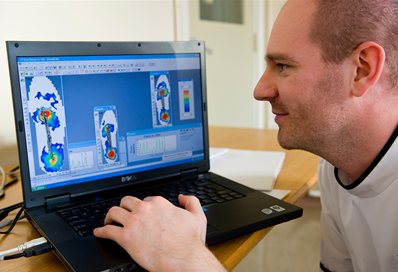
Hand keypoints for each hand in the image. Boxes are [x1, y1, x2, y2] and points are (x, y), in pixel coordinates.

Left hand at [94, 194, 223, 270]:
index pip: (145, 200)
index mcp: (159, 203)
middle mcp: (144, 209)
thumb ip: (191, 202)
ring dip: (109, 216)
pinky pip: (107, 231)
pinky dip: (101, 231)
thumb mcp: (197, 216)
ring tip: (108, 221)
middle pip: (126, 201)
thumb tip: (182, 197)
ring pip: (113, 212)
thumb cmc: (189, 241)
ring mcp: (134, 222)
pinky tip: (99, 232)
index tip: (141, 213)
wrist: (183, 259)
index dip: (143, 207)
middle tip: (122, 213)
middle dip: (123, 207)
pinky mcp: (125, 237)